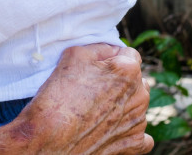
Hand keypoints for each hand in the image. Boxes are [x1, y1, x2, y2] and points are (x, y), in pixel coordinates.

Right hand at [0, 44, 152, 153]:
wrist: (50, 139)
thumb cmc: (59, 95)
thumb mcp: (73, 55)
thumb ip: (99, 47)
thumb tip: (111, 50)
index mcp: (128, 70)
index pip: (129, 54)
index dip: (111, 59)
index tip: (95, 68)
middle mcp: (140, 95)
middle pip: (135, 80)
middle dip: (119, 82)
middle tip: (93, 89)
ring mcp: (139, 121)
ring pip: (136, 105)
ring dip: (122, 105)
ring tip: (95, 111)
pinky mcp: (134, 144)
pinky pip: (140, 135)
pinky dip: (127, 131)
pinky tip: (109, 130)